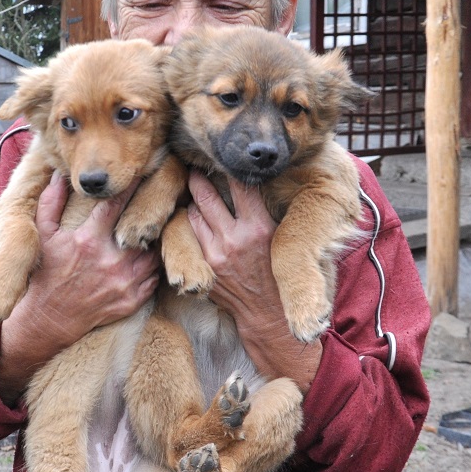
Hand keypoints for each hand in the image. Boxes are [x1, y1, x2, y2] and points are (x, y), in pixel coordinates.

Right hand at [0, 172, 160, 401]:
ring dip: (156, 242)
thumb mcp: (43, 237)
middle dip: (151, 216)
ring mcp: (124, 282)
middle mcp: (111, 260)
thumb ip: (50, 204)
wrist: (50, 318)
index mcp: (90, 240)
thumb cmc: (47, 274)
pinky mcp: (131, 301)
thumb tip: (58, 175)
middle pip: (144, 229)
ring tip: (159, 229)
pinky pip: (154, 278)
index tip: (141, 173)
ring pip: (154, 254)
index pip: (116, 205)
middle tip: (161, 201)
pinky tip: (153, 257)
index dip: (131, 186)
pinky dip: (155, 266)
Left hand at [187, 170, 321, 390]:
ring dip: (193, 202)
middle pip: (206, 196)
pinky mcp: (205, 267)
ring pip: (194, 215)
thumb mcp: (279, 238)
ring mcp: (215, 254)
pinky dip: (191, 224)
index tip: (223, 158)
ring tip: (194, 189)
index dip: (229, 169)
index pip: (240, 186)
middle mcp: (235, 238)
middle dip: (198, 178)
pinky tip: (193, 216)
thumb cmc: (278, 271)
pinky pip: (190, 236)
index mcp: (259, 228)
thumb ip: (262, 212)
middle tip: (194, 166)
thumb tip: (253, 181)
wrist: (267, 312)